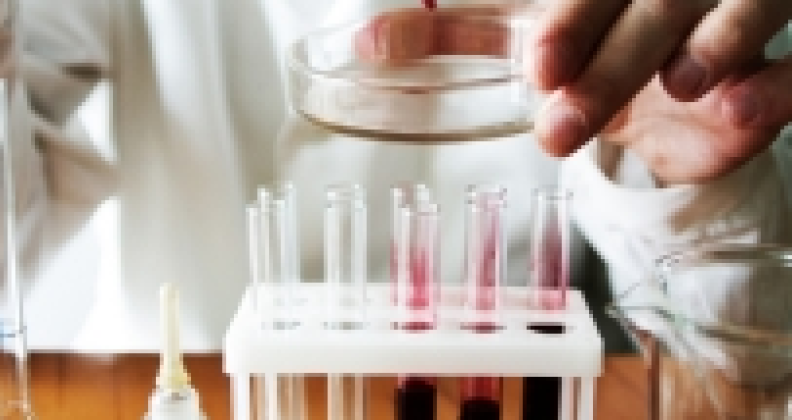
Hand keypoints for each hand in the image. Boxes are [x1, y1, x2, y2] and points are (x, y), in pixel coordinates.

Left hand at [355, 6, 791, 183]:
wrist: (661, 95)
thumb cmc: (583, 50)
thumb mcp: (516, 35)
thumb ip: (447, 34)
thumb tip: (361, 42)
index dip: (567, 20)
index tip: (536, 64)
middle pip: (649, 6)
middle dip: (611, 53)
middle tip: (564, 106)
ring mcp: (726, 17)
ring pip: (732, 14)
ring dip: (710, 45)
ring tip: (682, 83)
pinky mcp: (769, 69)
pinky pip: (785, 73)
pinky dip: (772, 88)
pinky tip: (743, 107)